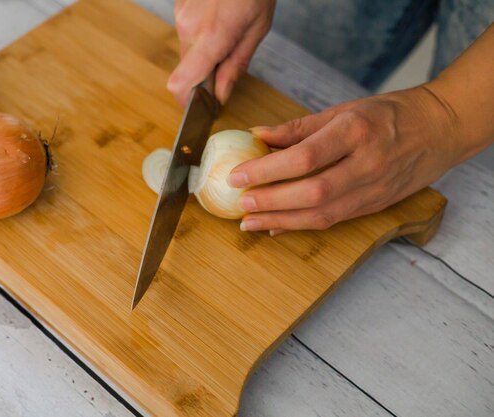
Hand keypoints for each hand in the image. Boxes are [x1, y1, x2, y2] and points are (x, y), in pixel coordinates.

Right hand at [168, 0, 275, 105]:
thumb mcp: (257, 29)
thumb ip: (235, 66)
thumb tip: (221, 95)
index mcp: (211, 38)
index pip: (181, 83)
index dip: (186, 102)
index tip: (199, 106)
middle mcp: (188, 27)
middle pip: (187, 69)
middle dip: (205, 73)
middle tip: (229, 59)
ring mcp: (180, 14)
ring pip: (188, 50)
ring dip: (204, 51)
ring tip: (228, 30)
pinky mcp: (179, 5)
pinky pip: (187, 31)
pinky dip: (201, 33)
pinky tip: (219, 17)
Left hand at [228, 87, 460, 233]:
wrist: (440, 129)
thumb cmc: (388, 114)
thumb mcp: (343, 110)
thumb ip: (298, 128)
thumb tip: (257, 135)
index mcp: (356, 131)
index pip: (305, 157)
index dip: (267, 170)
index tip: (237, 174)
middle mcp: (367, 164)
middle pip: (312, 192)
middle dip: (271, 201)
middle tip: (240, 203)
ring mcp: (374, 189)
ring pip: (322, 214)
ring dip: (281, 221)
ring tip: (249, 222)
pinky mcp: (375, 206)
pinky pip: (333, 221)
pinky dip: (301, 225)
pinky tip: (276, 226)